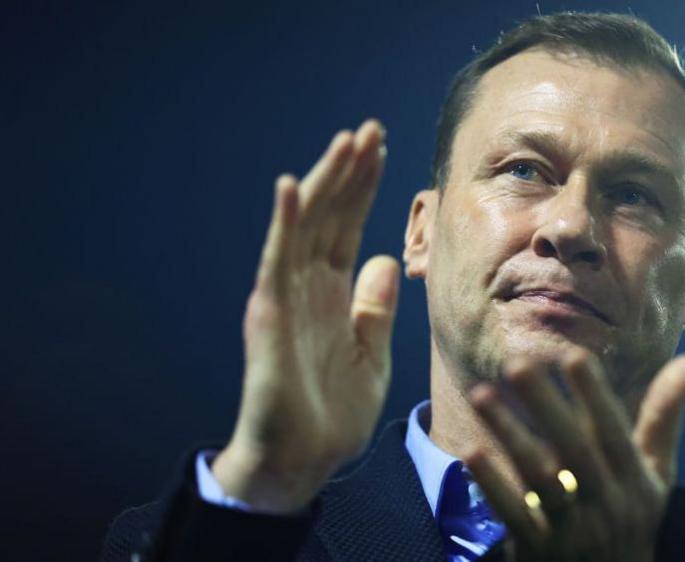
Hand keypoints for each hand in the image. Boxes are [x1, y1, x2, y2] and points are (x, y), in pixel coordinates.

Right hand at [212, 119, 397, 512]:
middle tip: (369, 130)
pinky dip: (283, 224)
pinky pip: (276, 262)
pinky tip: (291, 188)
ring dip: (323, 183)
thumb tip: (383, 258)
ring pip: (304, 227)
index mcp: (332, 293)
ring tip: (345, 141)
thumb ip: (375, 307)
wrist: (302, 459)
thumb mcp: (370, 352)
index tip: (383, 152)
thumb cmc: (333, 412)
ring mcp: (285, 297)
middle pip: (328, 217)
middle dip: (348, 173)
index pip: (348, 228)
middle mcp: (306, 286)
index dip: (363, 190)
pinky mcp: (270, 316)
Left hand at [465, 349, 684, 560]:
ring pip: (540, 479)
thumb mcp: (656, 474)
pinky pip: (516, 514)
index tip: (574, 356)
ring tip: (481, 395)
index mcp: (637, 481)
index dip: (596, 397)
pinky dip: (494, 483)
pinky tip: (472, 451)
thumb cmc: (631, 516)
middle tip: (517, 364)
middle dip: (547, 406)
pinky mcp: (541, 551)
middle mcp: (609, 505)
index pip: (616, 434)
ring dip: (510, 435)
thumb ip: (664, 418)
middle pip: (575, 451)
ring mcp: (574, 531)